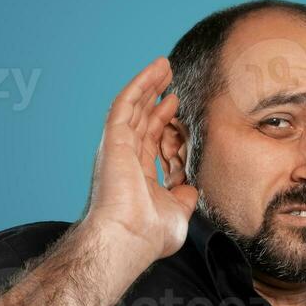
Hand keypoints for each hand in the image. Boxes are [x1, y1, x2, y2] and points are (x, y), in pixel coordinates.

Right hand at [82, 56, 197, 262]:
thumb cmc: (149, 235)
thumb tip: (192, 188)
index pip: (151, 140)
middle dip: (156, 97)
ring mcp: (118, 148)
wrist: (130, 239)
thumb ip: (184, 197)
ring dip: (149, 85)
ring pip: (134, 107)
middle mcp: (126, 159)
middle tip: (170, 78)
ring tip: (165, 66)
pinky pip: (126, 104)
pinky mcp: (114, 140)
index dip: (164, 121)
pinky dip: (140, 84)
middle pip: (142, 120)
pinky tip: (156, 70)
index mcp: (138, 175)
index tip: (177, 105)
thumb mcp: (178, 212)